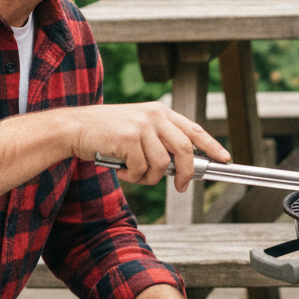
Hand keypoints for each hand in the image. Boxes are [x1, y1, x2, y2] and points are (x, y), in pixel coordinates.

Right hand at [68, 102, 228, 191]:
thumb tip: (179, 168)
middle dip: (185, 172)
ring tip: (133, 173)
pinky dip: (133, 176)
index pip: (194, 129)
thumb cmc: (105, 133)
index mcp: (159, 112)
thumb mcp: (138, 129)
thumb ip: (159, 142)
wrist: (75, 128)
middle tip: (180, 186)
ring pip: (162, 164)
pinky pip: (142, 169)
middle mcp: (154, 115)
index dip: (212, 145)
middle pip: (184, 149)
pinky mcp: (129, 138)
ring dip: (149, 177)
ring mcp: (142, 126)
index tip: (224, 158)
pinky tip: (120, 168)